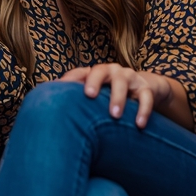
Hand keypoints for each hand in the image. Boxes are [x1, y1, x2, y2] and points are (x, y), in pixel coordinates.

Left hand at [59, 63, 173, 128]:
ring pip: (122, 83)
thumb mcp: (96, 95)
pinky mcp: (146, 88)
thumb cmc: (111, 94)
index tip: (62, 89)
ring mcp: (129, 78)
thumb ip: (78, 99)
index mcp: (96, 72)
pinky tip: (139, 125)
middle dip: (94, 82)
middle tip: (89, 95)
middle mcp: (111, 71)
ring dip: (118, 98)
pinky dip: (143, 110)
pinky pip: (146, 98)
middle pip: (101, 71)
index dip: (71, 79)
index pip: (80, 72)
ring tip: (115, 116)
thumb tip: (49, 111)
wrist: (145, 89)